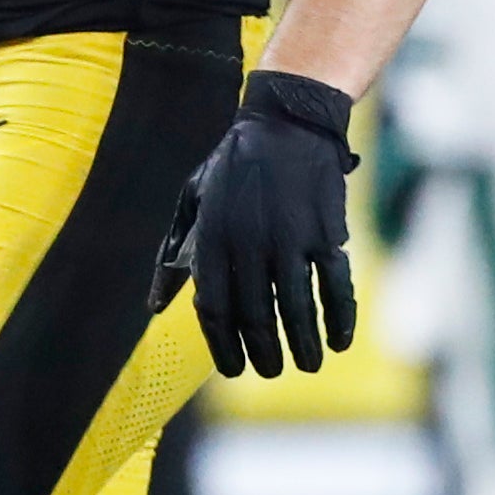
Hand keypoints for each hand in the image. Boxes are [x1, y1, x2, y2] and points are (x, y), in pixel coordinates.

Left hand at [155, 73, 360, 379]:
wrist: (287, 124)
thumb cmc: (232, 167)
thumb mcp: (191, 202)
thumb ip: (173, 254)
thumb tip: (155, 306)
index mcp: (212, 238)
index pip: (213, 307)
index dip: (223, 345)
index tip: (233, 369)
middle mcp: (249, 243)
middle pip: (256, 315)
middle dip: (264, 352)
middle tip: (271, 370)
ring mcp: (290, 238)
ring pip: (297, 308)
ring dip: (303, 343)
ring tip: (306, 364)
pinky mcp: (326, 232)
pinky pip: (335, 285)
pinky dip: (339, 318)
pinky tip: (339, 340)